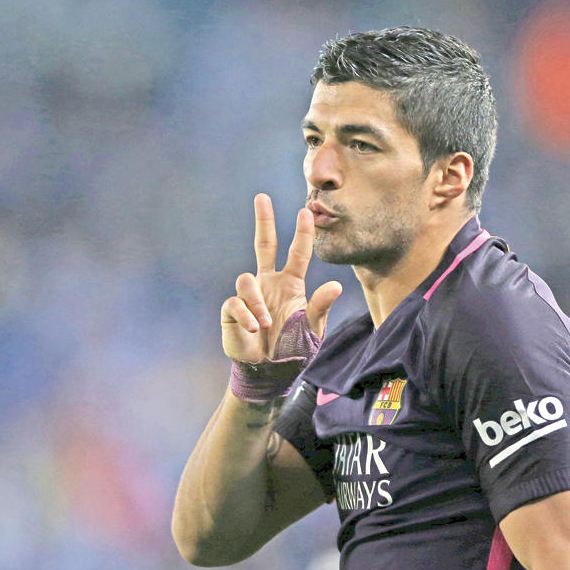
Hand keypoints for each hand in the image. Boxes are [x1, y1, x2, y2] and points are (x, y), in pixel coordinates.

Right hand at [220, 193, 341, 362]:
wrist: (270, 372)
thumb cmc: (294, 349)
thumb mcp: (312, 330)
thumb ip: (321, 307)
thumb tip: (336, 286)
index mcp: (291, 284)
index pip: (297, 253)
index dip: (302, 233)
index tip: (306, 211)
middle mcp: (270, 283)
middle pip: (264, 244)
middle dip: (264, 220)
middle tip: (262, 197)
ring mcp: (250, 295)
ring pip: (247, 279)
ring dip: (257, 303)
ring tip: (264, 324)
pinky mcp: (232, 310)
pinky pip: (235, 302)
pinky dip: (246, 316)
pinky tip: (253, 329)